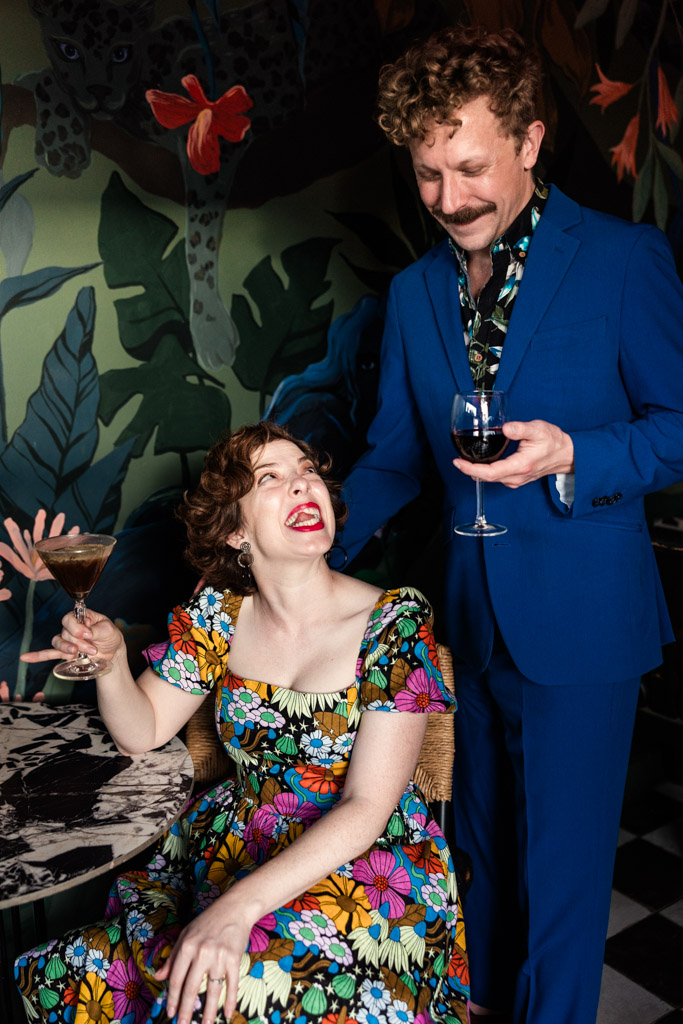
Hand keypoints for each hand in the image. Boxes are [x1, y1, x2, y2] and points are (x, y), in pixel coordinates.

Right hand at [19, 609, 124, 665]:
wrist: (113, 653)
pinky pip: (49, 653)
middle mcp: (72, 627)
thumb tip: (85, 631)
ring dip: (67, 648)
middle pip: (65, 632)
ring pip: (58, 642)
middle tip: (93, 648)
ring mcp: (68, 640)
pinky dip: (37, 656)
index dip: (77, 627)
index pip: (70, 618)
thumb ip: (96, 630)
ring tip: (77, 653)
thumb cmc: (110, 636)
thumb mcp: (108, 630)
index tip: (89, 633)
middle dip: (79, 642)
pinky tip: (25, 657)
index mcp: (82, 617)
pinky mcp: (66, 653)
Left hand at [155, 897, 252, 1023]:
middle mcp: (202, 952)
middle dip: (186, 1010)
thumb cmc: (207, 922)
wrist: (234, 908)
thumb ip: (172, 957)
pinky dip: (230, 1000)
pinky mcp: (235, 958)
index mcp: (187, 946)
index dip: (172, 998)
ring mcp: (219, 956)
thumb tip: (159, 977)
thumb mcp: (185, 935)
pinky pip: (232, 984)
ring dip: (209, 1011)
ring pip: (213, 990)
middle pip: (192, 988)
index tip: (170, 1013)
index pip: (176, 978)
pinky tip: (228, 1014)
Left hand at [453, 419, 573, 487]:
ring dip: (476, 472)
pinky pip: (497, 478)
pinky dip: (485, 472)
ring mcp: (516, 480)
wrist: (566, 454)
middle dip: (469, 470)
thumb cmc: (553, 441)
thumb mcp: (538, 429)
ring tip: (464, 462)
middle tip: (456, 461)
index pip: (490, 473)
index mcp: (520, 466)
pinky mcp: (516, 479)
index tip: (458, 463)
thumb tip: (505, 428)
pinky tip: (480, 464)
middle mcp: (516, 477)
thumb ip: (520, 429)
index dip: (471, 469)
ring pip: (491, 479)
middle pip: (486, 478)